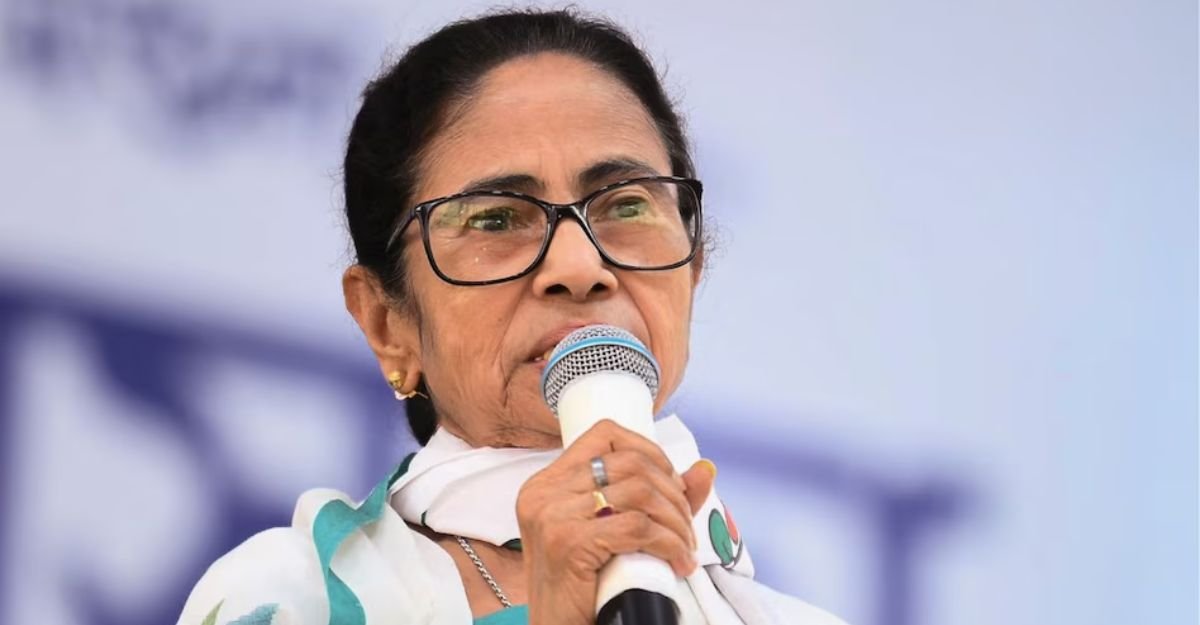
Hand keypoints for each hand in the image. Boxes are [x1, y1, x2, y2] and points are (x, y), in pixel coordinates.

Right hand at [516, 419, 716, 624]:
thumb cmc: (581, 590)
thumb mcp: (612, 536)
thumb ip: (655, 502)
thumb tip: (704, 470)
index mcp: (547, 484)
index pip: (604, 435)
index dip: (649, 451)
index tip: (671, 484)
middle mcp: (543, 493)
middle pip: (630, 463)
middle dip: (673, 494)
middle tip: (685, 527)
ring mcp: (551, 516)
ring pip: (639, 492)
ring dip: (675, 522)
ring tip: (683, 547)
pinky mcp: (568, 542)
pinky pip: (638, 528)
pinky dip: (669, 544)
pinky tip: (677, 563)